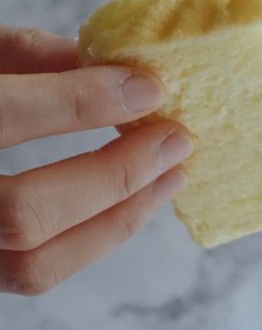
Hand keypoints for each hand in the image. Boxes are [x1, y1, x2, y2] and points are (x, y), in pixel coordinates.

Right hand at [0, 26, 191, 295]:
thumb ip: (31, 59)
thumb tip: (114, 67)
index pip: (6, 117)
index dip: (83, 102)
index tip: (149, 87)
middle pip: (28, 213)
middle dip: (117, 175)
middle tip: (176, 138)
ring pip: (36, 263)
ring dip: (120, 218)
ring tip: (171, 176)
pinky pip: (37, 270)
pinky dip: (97, 236)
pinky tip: (134, 200)